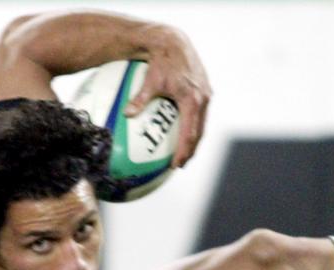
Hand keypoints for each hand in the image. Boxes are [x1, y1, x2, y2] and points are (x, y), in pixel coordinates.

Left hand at [124, 25, 211, 167]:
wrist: (174, 40)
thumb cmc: (161, 59)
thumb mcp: (150, 80)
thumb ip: (140, 99)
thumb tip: (127, 114)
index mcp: (192, 100)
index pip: (190, 134)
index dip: (184, 151)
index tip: (176, 165)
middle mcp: (203, 99)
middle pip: (199, 133)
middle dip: (191, 150)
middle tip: (181, 164)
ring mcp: (206, 94)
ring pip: (202, 124)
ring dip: (194, 140)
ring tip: (184, 152)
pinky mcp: (204, 90)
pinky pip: (200, 114)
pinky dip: (194, 125)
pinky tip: (184, 131)